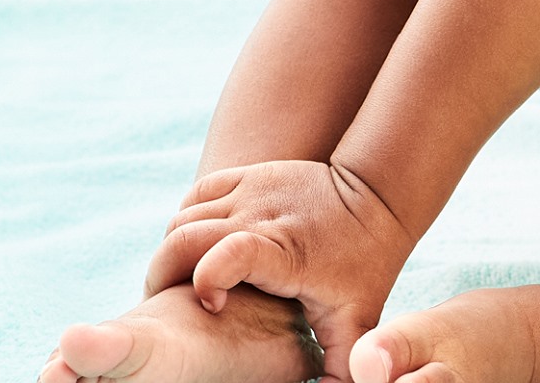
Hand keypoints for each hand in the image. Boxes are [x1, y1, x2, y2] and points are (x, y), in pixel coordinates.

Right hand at [145, 160, 414, 378]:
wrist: (376, 199)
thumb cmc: (364, 266)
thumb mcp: (358, 320)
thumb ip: (341, 366)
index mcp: (285, 253)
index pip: (229, 253)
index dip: (207, 280)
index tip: (213, 306)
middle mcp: (262, 216)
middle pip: (185, 236)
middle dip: (163, 275)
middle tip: (171, 305)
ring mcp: (252, 190)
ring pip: (183, 218)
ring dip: (172, 252)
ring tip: (184, 281)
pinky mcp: (247, 175)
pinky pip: (195, 196)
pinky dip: (184, 223)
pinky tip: (197, 249)